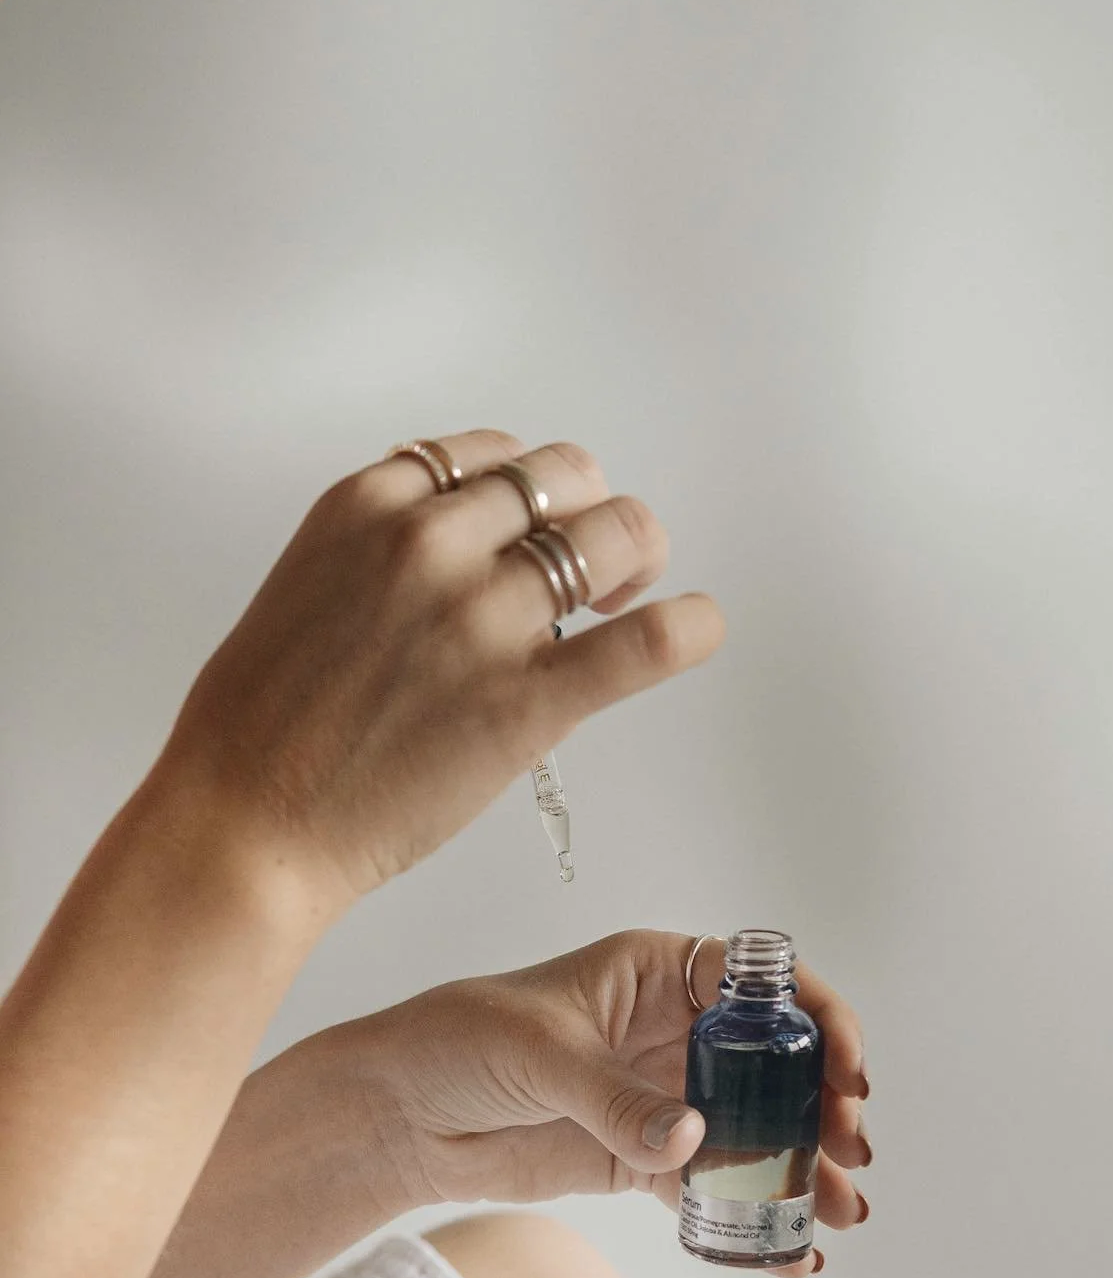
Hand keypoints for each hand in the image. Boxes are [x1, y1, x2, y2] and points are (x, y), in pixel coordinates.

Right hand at [155, 431, 723, 911]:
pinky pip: (644, 642)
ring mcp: (483, 619)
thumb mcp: (308, 586)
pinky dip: (690, 627)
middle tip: (597, 568)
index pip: (491, 455)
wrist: (247, 822)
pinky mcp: (527, 701)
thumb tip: (463, 553)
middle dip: (590, 512)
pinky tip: (700, 627)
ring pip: (614, 536)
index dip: (530, 491)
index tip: (535, 529)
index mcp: (371, 504)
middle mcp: (433, 542)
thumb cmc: (261, 726)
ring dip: (636, 557)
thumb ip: (384, 551)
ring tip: (628, 597)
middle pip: (565, 479)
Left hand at [345, 930, 871, 1276]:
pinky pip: (710, 1187)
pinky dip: (750, 1219)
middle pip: (775, 1062)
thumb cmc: (459, 1042)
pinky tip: (788, 1253)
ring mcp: (662, 1096)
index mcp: (659, 973)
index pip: (764, 984)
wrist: (397, 1113)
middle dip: (824, 1104)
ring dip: (802, 1167)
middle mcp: (674, 1031)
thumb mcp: (541, 1055)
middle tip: (851, 1150)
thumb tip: (692, 1138)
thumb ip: (617, 1098)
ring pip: (755, 1129)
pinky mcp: (641, 1158)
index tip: (846, 1069)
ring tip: (841, 1212)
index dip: (818, 1020)